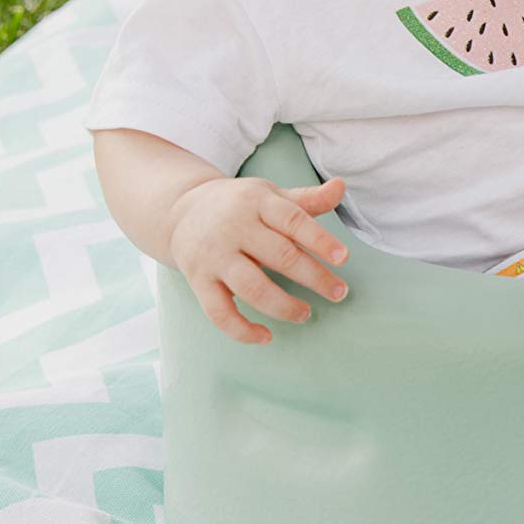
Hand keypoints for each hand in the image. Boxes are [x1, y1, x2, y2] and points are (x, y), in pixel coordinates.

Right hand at [166, 174, 349, 343]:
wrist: (180, 211)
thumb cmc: (240, 206)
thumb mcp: (271, 196)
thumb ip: (307, 199)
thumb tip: (341, 187)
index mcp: (257, 202)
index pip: (292, 220)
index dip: (319, 240)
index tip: (343, 258)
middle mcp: (234, 227)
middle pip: (279, 255)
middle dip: (313, 277)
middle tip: (338, 293)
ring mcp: (214, 256)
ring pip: (251, 287)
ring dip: (283, 306)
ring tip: (305, 313)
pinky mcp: (198, 280)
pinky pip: (219, 312)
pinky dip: (242, 330)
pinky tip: (265, 336)